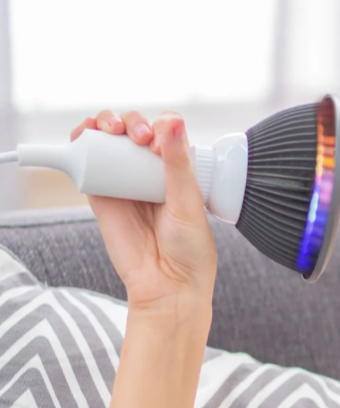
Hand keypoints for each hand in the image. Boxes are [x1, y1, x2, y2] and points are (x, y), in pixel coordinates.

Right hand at [71, 110, 216, 313]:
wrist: (168, 286)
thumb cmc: (189, 251)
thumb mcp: (189, 203)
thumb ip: (178, 163)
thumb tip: (174, 121)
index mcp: (179, 174)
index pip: (165, 133)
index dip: (160, 126)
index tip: (161, 143)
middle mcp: (150, 175)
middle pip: (135, 132)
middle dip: (133, 123)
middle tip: (139, 138)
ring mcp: (124, 184)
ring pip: (110, 142)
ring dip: (107, 123)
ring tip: (112, 129)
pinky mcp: (102, 196)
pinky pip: (87, 164)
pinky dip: (82, 142)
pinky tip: (84, 133)